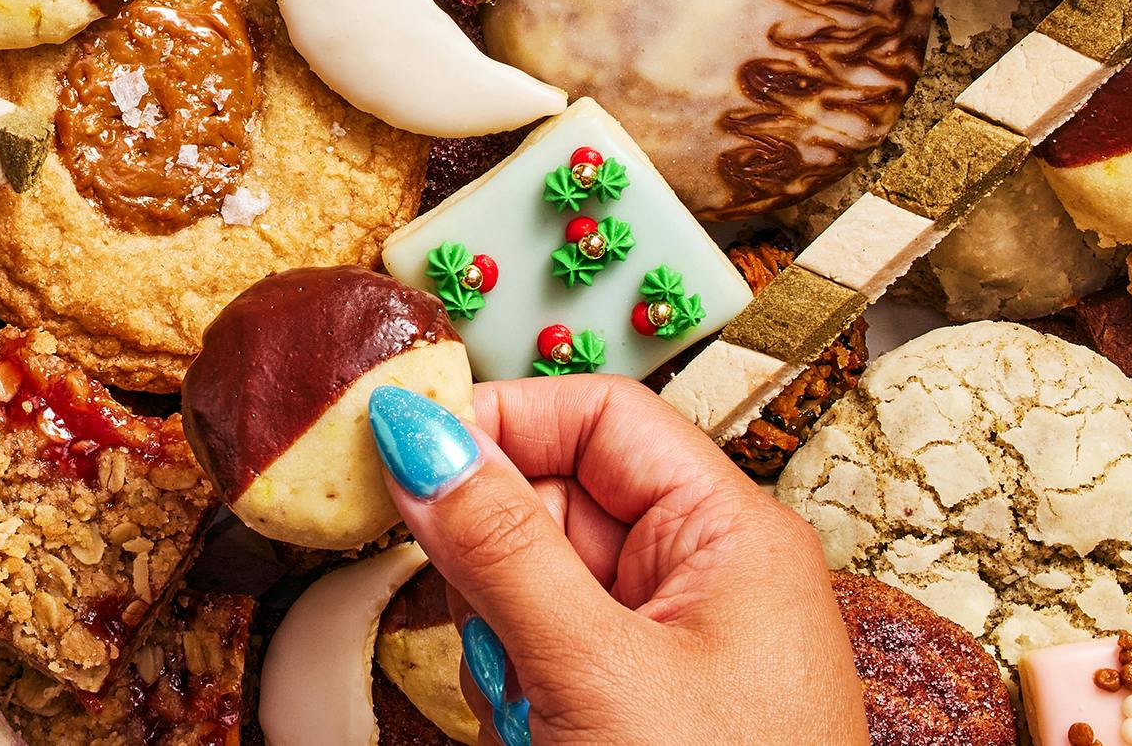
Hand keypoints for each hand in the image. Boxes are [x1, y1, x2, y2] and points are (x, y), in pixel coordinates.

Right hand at [368, 379, 867, 745]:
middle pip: (556, 496)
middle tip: (471, 617)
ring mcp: (673, 644)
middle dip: (493, 557)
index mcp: (731, 534)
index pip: (597, 418)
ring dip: (499, 634)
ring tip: (527, 706)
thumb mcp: (592, 670)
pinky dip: (517, 683)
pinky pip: (545, 649)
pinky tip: (531, 731)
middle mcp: (707, 574)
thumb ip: (499, 547)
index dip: (499, 420)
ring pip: (535, 580)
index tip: (400, 447)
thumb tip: (418, 436)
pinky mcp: (639, 702)